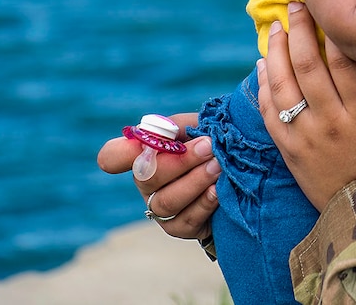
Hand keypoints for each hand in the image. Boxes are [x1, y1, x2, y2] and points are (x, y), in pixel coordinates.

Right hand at [96, 113, 219, 239]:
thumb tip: (165, 132)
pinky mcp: (180, 228)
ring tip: (218, 166)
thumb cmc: (213, 144)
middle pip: (147, 178)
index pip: (113, 156)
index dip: (116, 153)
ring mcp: (160, 208)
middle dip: (180, 161)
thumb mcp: (198, 127)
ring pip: (166, 201)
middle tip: (208, 146)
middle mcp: (146, 183)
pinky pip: (186, 220)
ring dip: (195, 181)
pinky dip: (203, 204)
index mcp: (144, 155)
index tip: (142, 144)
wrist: (241, 173)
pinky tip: (218, 190)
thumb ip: (178, 126)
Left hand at [258, 2, 355, 209]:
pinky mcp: (289, 152)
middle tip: (295, 7)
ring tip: (276, 29)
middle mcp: (332, 122)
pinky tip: (264, 65)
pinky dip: (263, 86)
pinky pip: (268, 113)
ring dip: (276, 53)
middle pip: (307, 66)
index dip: (332, 32)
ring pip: (282, 86)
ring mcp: (306, 137)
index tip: (326, 11)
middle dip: (298, 31)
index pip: (343, 62)